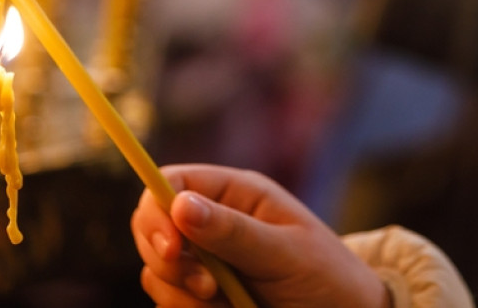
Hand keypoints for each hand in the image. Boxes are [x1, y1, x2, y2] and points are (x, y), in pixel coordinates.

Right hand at [131, 164, 390, 307]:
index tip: (171, 249)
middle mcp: (213, 222)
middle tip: (210, 289)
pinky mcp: (202, 297)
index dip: (158, 211)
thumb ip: (233, 232)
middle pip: (151, 228)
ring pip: (156, 273)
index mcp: (236, 194)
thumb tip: (179, 204)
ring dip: (181, 295)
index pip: (171, 182)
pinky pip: (170, 302)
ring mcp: (204, 261)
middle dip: (168, 262)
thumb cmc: (326, 277)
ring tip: (227, 303)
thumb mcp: (285, 252)